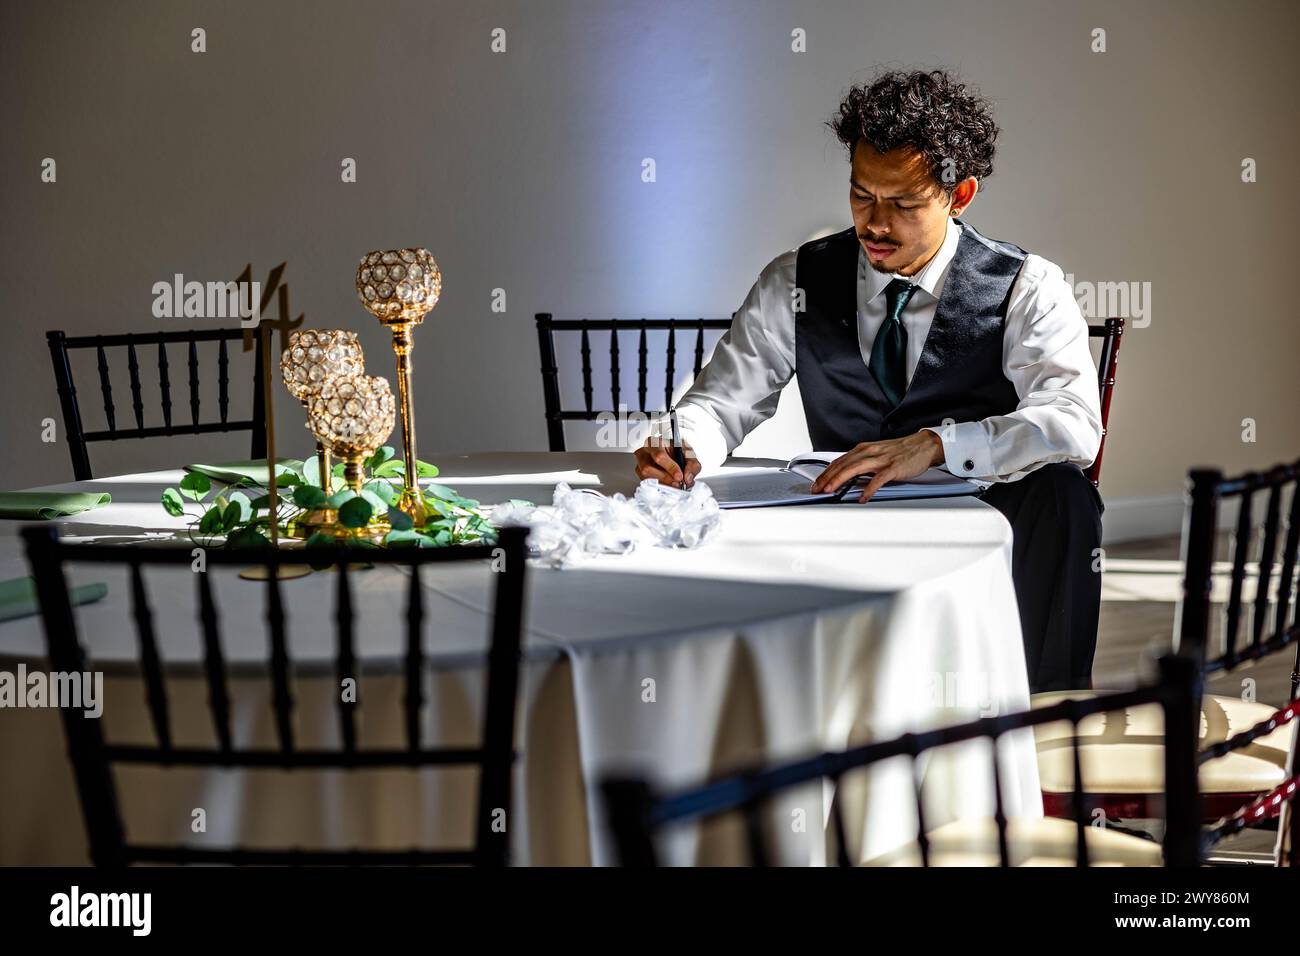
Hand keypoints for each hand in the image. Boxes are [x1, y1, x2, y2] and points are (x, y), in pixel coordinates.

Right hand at [634, 436, 701, 488]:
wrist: (671, 454)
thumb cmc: (677, 451)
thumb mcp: (689, 454)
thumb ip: (692, 465)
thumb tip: (687, 479)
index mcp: (655, 442)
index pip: (659, 456)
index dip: (670, 468)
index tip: (680, 476)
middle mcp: (644, 452)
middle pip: (648, 468)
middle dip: (666, 478)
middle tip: (677, 483)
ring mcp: (639, 464)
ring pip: (646, 478)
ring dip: (662, 483)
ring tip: (674, 484)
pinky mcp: (639, 474)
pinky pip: (646, 483)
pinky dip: (659, 486)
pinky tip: (667, 484)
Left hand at [809, 431, 945, 501]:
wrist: (923, 445)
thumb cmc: (900, 452)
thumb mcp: (876, 454)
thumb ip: (862, 464)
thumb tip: (846, 477)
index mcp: (864, 449)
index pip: (839, 461)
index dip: (825, 473)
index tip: (816, 484)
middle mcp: (869, 452)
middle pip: (843, 465)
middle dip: (827, 478)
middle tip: (817, 489)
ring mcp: (881, 460)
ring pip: (855, 469)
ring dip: (840, 480)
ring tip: (830, 491)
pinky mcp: (893, 468)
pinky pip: (878, 479)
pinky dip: (869, 488)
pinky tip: (862, 497)